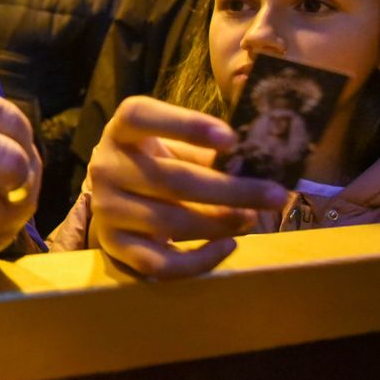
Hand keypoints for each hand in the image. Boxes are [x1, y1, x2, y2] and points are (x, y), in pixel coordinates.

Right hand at [85, 96, 288, 277]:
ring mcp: (105, 209)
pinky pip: (160, 263)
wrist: (115, 199)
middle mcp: (106, 167)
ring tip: (251, 218)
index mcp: (121, 130)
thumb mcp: (175, 148)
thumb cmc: (156, 164)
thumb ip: (208, 153)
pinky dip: (200, 260)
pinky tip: (228, 246)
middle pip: (170, 179)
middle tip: (274, 195)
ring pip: (169, 223)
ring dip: (219, 223)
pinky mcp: (114, 247)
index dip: (185, 125)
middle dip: (230, 190)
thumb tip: (257, 167)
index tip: (231, 139)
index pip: (141, 116)